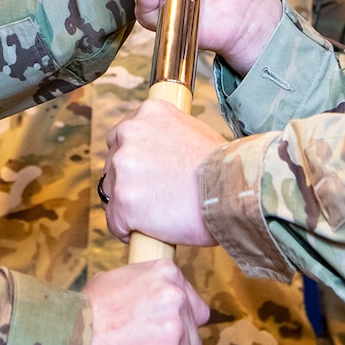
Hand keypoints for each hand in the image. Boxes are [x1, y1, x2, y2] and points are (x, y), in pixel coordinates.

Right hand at [80, 259, 208, 344]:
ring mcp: (175, 335)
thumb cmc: (83, 313)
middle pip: (192, 338)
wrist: (65, 338)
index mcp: (167, 275)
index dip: (180, 325)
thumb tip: (156, 302)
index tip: (163, 335)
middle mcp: (176, 300)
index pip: (195, 308)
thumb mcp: (117, 281)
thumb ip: (147, 289)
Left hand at [101, 99, 221, 249]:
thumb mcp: (194, 130)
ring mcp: (123, 168)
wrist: (231, 189)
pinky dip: (127, 230)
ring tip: (157, 215)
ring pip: (112, 193)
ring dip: (129, 205)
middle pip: (113, 163)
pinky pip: (114, 222)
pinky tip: (148, 232)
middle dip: (130, 181)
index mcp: (147, 113)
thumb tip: (161, 150)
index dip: (135, 159)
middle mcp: (129, 134)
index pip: (122, 136)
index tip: (147, 174)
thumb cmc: (223, 166)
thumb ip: (167, 135)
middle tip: (155, 196)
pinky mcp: (122, 202)